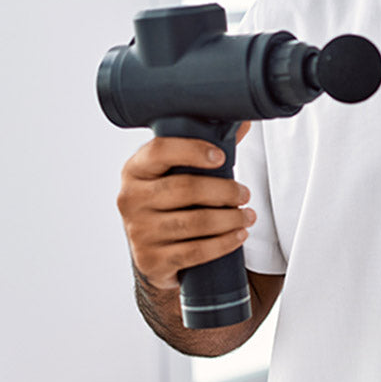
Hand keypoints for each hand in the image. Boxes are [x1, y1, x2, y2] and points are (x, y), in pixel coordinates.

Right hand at [117, 123, 253, 290]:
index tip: (221, 156)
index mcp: (135, 170)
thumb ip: (208, 147)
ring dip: (230, 218)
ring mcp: (138, 231)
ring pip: (195, 222)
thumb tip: (244, 122)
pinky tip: (239, 235)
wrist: (154, 253)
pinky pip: (195, 250)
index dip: (192, 151)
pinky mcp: (151, 259)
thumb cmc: (171, 203)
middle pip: (185, 188)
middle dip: (224, 191)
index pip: (159, 151)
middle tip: (245, 194)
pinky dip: (223, 243)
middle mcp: (130, 199)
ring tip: (248, 215)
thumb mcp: (179, 173)